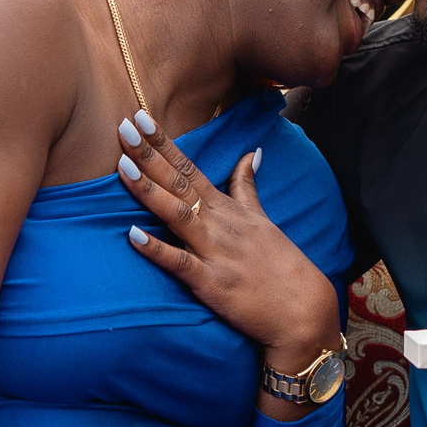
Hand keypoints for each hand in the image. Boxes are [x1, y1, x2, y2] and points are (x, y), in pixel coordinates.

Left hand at [111, 116, 337, 369]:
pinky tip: (132, 235)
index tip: (141, 117)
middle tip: (124, 127)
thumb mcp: (262, 219)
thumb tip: (252, 152)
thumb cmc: (281, 265)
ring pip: (177, 215)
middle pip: (179, 184)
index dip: (165, 144)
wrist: (303, 310)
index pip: (190, 168)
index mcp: (226, 209)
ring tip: (123, 167)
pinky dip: (157, 250)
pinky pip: (180, 264)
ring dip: (149, 191)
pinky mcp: (212, 284)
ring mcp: (215, 253)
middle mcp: (219, 225)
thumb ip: (247, 187)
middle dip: (151, 155)